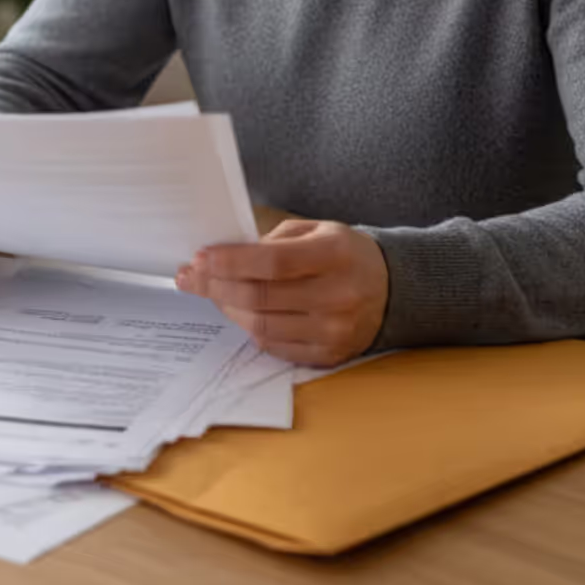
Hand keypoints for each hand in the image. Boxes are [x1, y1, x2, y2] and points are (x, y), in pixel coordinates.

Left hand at [174, 219, 389, 366]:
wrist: (393, 290)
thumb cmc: (346, 254)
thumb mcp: (318, 230)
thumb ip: (274, 240)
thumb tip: (225, 258)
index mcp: (335, 255)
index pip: (271, 263)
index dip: (230, 262)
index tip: (200, 258)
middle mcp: (337, 295)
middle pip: (260, 297)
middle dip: (216, 286)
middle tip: (191, 276)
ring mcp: (334, 330)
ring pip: (261, 326)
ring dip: (228, 308)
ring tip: (211, 292)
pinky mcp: (329, 355)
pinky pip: (274, 347)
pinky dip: (249, 328)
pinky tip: (238, 311)